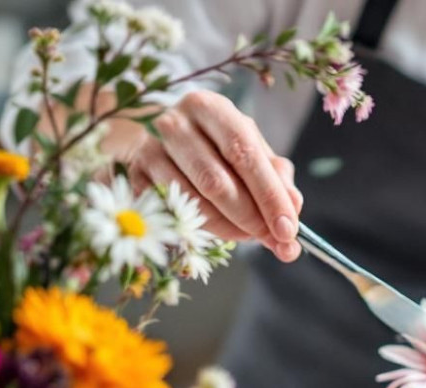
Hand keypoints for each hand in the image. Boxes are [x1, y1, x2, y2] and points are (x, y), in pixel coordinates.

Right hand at [122, 90, 302, 260]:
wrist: (164, 142)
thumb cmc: (217, 147)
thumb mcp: (252, 152)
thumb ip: (277, 178)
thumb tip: (293, 209)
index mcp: (211, 108)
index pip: (244, 153)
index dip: (269, 195)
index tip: (288, 230)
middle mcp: (174, 123)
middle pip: (216, 182)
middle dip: (251, 219)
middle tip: (274, 242)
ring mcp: (148, 150)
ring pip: (192, 203)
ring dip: (227, 229)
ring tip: (248, 235)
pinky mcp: (132, 177)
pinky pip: (170, 215)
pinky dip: (200, 231)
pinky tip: (218, 231)